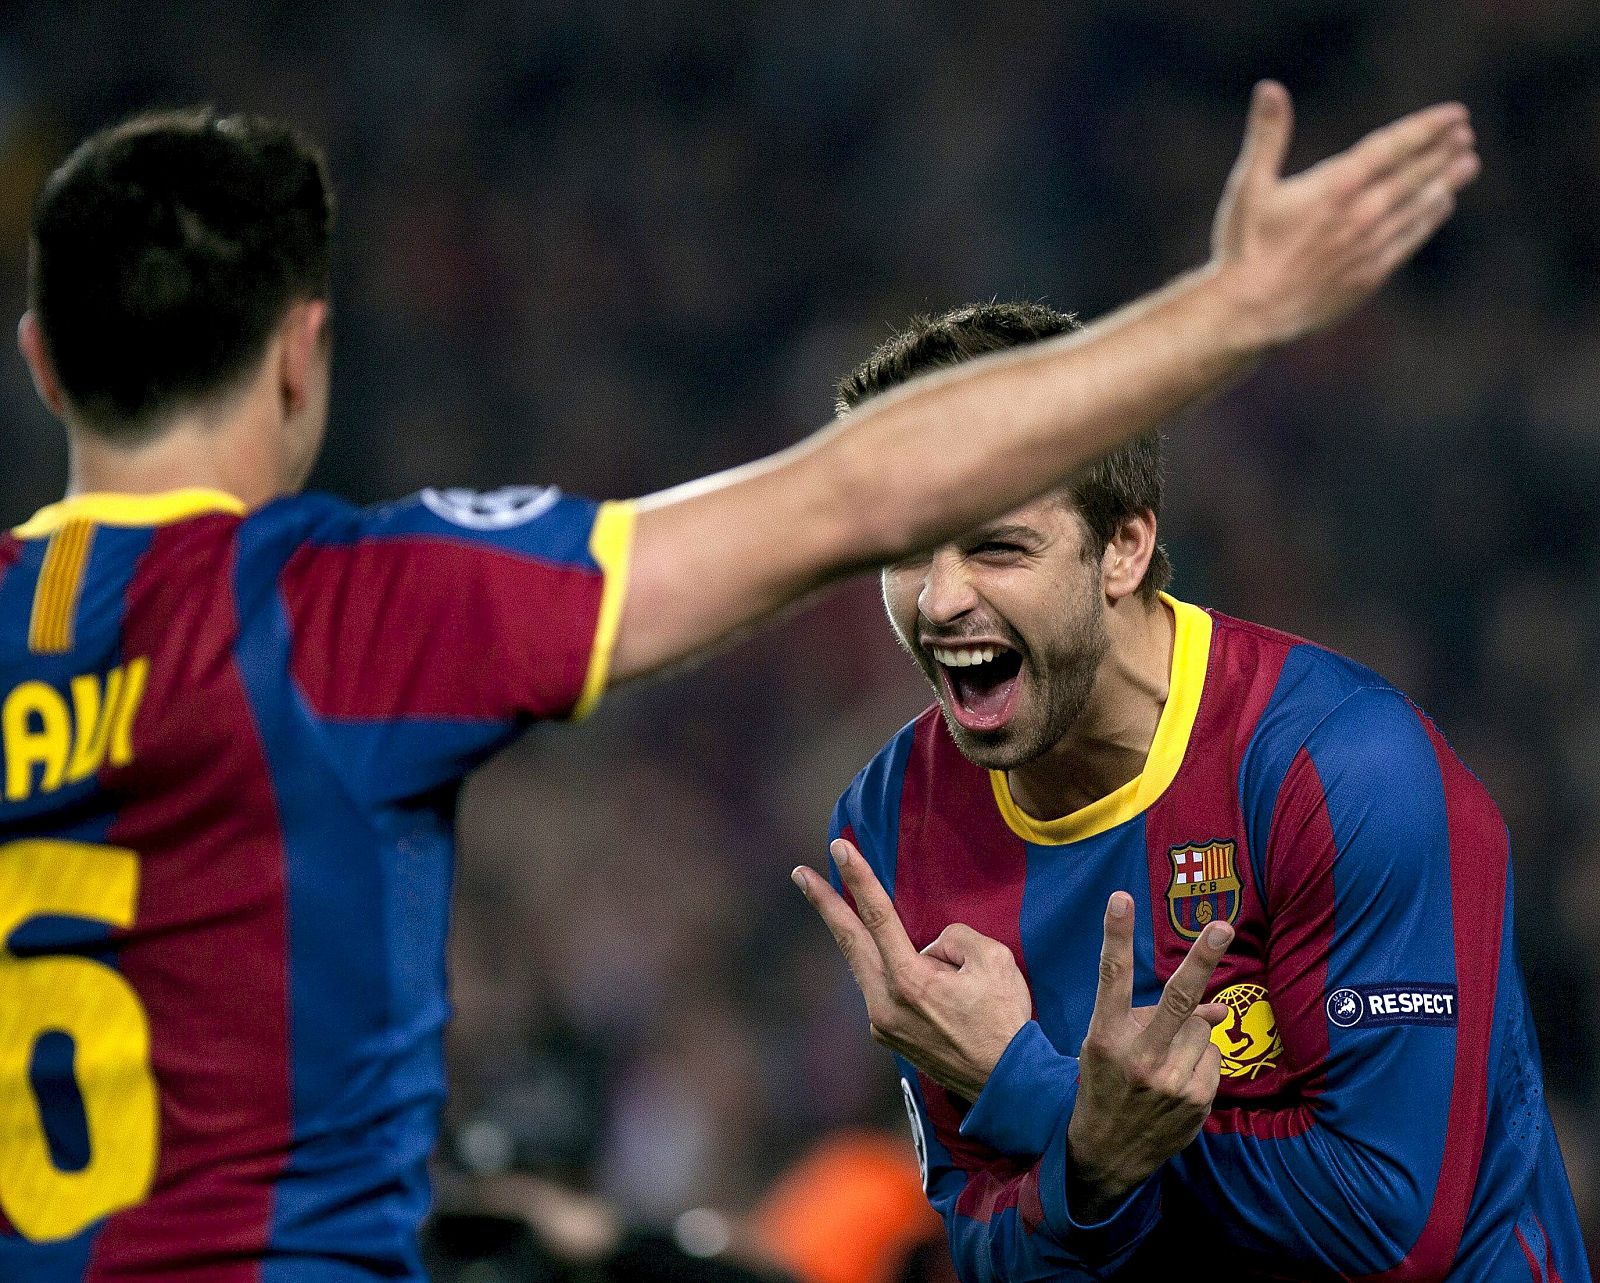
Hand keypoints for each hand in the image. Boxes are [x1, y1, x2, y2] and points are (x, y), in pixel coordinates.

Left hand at [793, 838, 1031, 1100]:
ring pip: (864, 965)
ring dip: (855, 935)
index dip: (858, 878)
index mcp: (909, 981)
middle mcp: (885, 1003)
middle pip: (849, 940)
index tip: (839, 848)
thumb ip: (954, 937)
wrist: (1008, 1083)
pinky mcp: (888, 1036)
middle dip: (824, 903)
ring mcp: (882, 1024)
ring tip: (842, 906)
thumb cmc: (1004, 1020)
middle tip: (799, 874)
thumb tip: (929, 946)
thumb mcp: (993, 960)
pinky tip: (901, 963)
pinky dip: (886, 967)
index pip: (876, 916)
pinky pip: (881, 987)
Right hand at [1064, 892, 1231, 1221]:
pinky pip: (1213, 1058)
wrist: (1105, 1155)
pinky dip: (1200, 1061)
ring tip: (1164, 1060)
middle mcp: (1139, 1057)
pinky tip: (1177, 1081)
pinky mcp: (1196, 1102)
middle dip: (1202, 959)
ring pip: (1201, 1029)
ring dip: (1189, 1035)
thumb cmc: (1105, 1086)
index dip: (1117, 935)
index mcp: (1106, 1036)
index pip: (1112, 976)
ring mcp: (1171, 1082)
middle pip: (1177, 999)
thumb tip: (1219, 1008)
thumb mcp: (1108, 1047)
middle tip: (1223, 926)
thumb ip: (1150, 1019)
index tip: (1121, 898)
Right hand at [1207, 80, 1478, 346]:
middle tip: (1466, 135)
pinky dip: (1428, 220)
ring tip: (1468, 164)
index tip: (1455, 114)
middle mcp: (1361, 214)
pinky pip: (1409, 240)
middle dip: (1443, 152)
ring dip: (1445, 182)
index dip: (1426, 128)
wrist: (1250, 312)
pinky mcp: (1370, 276)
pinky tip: (1440, 206)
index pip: (1393, 148)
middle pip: (1414, 174)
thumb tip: (1270, 87)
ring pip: (1418, 207)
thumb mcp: (1250, 185)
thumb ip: (1268, 135)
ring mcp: (1370, 246)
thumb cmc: (1244, 246)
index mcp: (1335, 187)